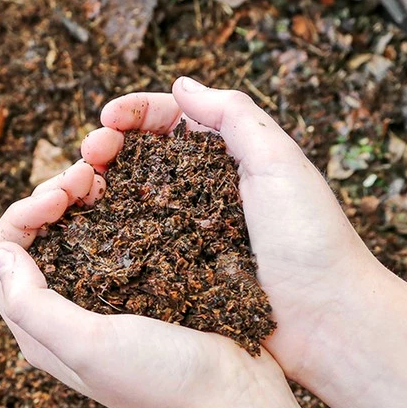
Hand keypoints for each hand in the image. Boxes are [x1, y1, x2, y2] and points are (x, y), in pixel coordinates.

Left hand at [0, 161, 343, 407]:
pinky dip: (115, 211)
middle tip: (86, 175)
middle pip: (33, 240)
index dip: (21, 214)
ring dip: (80, 200)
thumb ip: (33, 304)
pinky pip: (116, 239)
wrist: (237, 404)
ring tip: (105, 177)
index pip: (1, 258)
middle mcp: (65, 316)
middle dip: (49, 198)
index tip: (60, 195)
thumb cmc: (162, 381)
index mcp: (40, 332)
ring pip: (73, 235)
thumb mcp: (88, 346)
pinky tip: (135, 194)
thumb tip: (2, 251)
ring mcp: (106, 302)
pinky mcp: (145, 291)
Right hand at [84, 77, 406, 407]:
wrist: (328, 323)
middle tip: (87, 155)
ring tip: (79, 188)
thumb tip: (181, 84)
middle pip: (142, 157)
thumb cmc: (311, 240)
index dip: (134, 113)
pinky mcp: (180, 274)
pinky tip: (88, 229)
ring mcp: (189, 234)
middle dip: (108, 146)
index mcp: (231, 158)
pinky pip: (136, 246)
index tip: (106, 119)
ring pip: (131, 199)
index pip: (172, 120)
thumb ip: (234, 116)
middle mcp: (205, 192)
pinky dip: (108, 232)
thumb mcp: (279, 162)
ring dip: (100, 186)